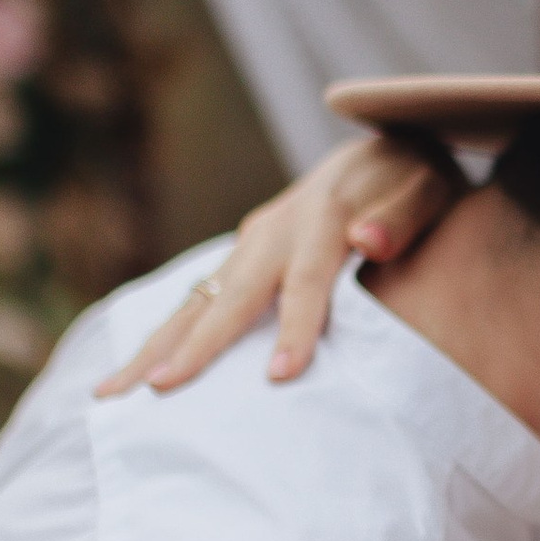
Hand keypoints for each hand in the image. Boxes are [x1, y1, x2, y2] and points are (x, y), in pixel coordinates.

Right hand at [94, 133, 464, 394]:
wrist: (382, 148)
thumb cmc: (414, 180)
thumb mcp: (428, 187)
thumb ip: (404, 215)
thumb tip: (368, 238)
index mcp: (322, 217)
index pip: (307, 280)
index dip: (296, 326)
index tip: (281, 375)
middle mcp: (274, 231)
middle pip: (231, 296)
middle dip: (195, 346)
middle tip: (158, 391)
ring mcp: (250, 243)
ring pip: (196, 301)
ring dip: (155, 346)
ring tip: (111, 392)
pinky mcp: (242, 257)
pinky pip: (197, 301)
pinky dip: (163, 336)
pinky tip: (133, 371)